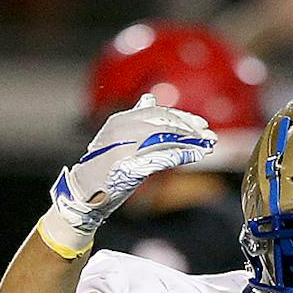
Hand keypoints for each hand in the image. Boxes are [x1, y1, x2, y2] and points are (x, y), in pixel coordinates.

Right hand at [37, 101, 214, 257]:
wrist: (83, 194)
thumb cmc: (102, 169)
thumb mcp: (116, 138)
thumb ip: (135, 119)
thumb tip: (149, 98)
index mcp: (120, 121)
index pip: (157, 113)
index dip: (181, 117)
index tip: (200, 123)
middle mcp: (122, 130)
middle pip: (165, 123)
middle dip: (190, 128)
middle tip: (209, 135)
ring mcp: (125, 148)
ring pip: (167, 139)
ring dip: (191, 142)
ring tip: (208, 146)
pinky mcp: (130, 167)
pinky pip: (162, 157)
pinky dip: (182, 155)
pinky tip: (196, 156)